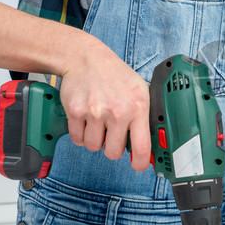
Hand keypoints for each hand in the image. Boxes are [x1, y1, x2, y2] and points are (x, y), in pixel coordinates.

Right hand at [60, 45, 150, 170]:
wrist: (86, 58)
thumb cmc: (115, 76)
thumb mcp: (139, 91)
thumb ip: (144, 118)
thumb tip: (149, 147)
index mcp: (138, 106)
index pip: (142, 147)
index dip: (141, 163)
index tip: (138, 165)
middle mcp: (118, 110)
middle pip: (113, 153)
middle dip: (111, 147)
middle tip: (111, 132)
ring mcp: (95, 111)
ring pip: (93, 147)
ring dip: (95, 139)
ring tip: (98, 120)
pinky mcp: (76, 111)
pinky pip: (77, 139)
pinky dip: (80, 133)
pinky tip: (86, 117)